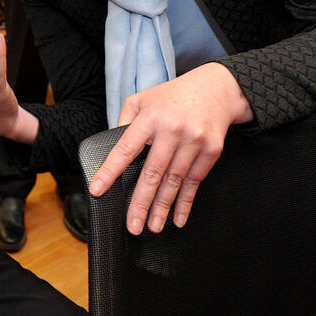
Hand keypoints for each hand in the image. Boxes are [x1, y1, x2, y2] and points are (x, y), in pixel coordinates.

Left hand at [88, 62, 253, 233]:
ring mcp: (193, 141)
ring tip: (153, 226)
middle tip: (133, 225)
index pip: (125, 149)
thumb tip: (114, 147)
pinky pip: (195, 182)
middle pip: (152, 172)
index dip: (110, 172)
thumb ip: (125, 120)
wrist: (217, 88)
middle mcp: (172, 130)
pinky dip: (186, 202)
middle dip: (141, 202)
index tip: (98, 190)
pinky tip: (178, 218)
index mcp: (149, 117)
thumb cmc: (173, 96)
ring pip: (174, 181)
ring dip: (162, 207)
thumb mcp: (142, 99)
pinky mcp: (211, 151)